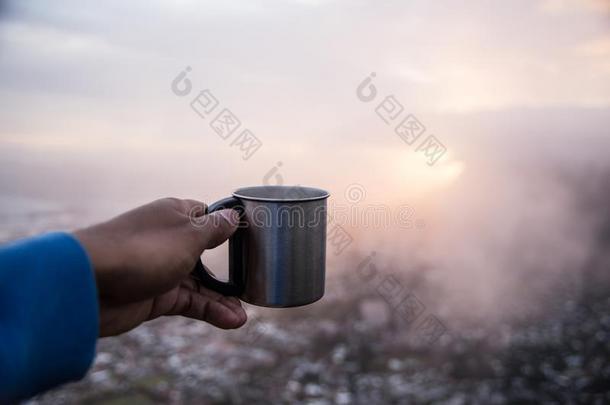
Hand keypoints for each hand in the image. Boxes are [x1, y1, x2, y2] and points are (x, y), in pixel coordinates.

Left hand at [73, 198, 246, 336]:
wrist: (89, 284)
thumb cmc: (142, 250)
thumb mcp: (188, 235)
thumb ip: (215, 228)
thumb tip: (233, 214)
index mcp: (176, 215)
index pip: (208, 217)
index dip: (228, 226)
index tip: (251, 238)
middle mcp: (170, 240)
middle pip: (207, 254)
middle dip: (229, 269)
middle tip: (252, 282)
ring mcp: (162, 269)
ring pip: (200, 284)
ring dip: (221, 299)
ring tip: (243, 315)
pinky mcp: (156, 296)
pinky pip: (189, 302)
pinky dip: (209, 311)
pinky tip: (231, 320)